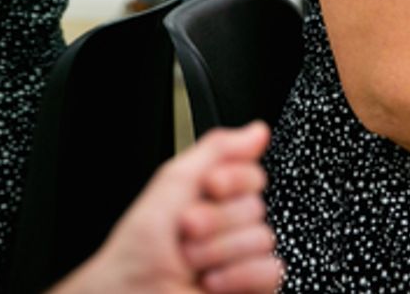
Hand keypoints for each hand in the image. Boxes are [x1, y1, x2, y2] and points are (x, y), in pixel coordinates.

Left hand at [56, 121, 282, 293]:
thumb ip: (217, 151)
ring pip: (262, 239)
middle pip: (255, 207)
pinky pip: (271, 271)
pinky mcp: (251, 288)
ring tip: (192, 261)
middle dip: (216, 220)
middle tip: (187, 230)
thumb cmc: (139, 250)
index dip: (232, 179)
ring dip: (219, 251)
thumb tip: (257, 131)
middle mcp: (230, 226)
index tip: (209, 187)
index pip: (252, 174)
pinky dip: (238, 277)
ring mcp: (241, 258)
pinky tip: (211, 280)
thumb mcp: (173, 184)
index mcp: (215, 198)